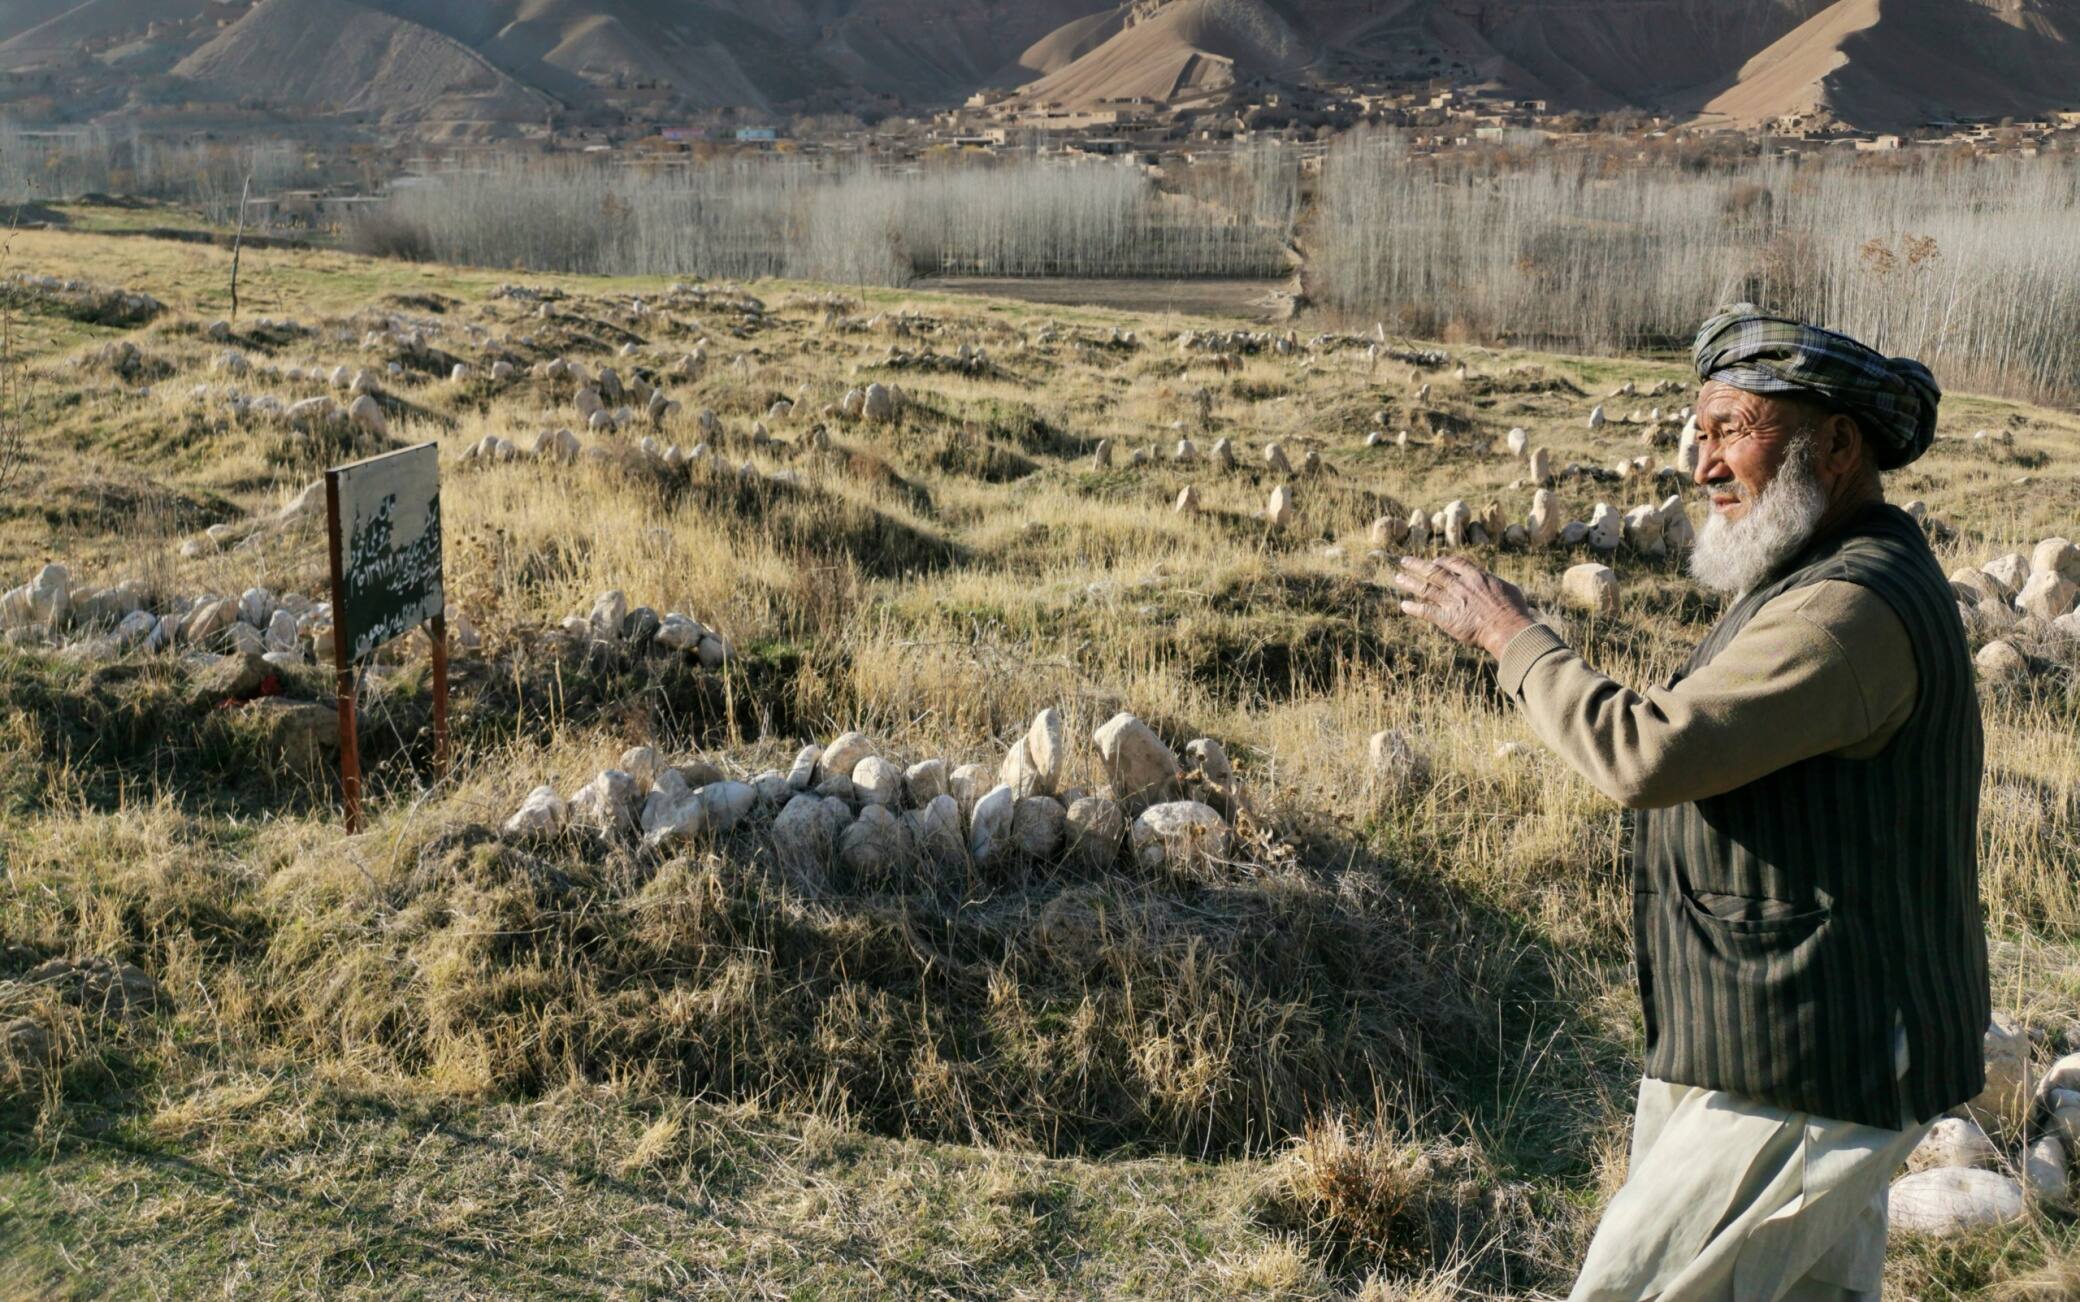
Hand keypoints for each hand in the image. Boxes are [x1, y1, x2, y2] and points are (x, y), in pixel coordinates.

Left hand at [1393, 556, 1537, 658]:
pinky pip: (1426, 611)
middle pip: (1434, 571)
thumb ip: (1497, 585)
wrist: (1507, 628)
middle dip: (1417, 565)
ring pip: (1425, 588)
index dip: (1442, 561)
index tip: (1435, 561)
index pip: (1454, 563)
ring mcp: (1452, 601)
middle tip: (1404, 561)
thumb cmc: (1513, 610)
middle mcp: (1460, 585)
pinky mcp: (1447, 618)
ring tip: (1398, 577)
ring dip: (1410, 582)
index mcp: (1476, 576)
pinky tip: (1404, 605)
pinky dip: (1414, 608)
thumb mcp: (1509, 589)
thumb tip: (1498, 586)